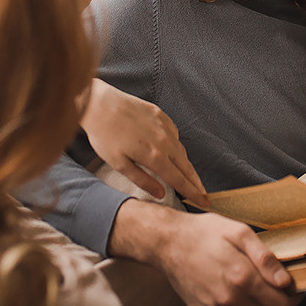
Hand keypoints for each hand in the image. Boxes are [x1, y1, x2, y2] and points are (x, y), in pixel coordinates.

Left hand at [81, 79, 207, 206]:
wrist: (99, 104)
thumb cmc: (104, 135)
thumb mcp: (119, 164)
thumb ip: (142, 180)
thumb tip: (160, 193)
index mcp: (154, 156)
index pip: (179, 180)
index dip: (193, 193)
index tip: (204, 202)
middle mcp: (164, 141)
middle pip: (186, 166)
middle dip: (196, 182)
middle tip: (205, 194)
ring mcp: (164, 125)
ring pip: (181, 150)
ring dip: (187, 165)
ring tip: (190, 176)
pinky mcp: (160, 114)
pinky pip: (174, 134)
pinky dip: (176, 146)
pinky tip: (172, 151)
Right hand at [109, 200, 301, 305]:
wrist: (167, 243)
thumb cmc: (206, 232)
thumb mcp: (239, 232)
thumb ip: (264, 257)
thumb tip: (285, 281)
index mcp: (241, 279)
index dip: (294, 298)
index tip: (294, 285)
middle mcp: (229, 301)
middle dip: (276, 297)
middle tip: (270, 276)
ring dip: (255, 298)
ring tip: (242, 273)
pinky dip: (236, 301)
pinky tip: (225, 281)